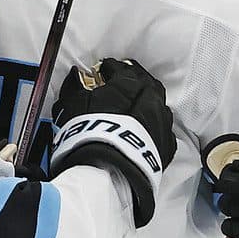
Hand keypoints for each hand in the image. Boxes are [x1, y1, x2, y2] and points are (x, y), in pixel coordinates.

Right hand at [49, 58, 176, 226]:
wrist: (108, 169)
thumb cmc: (87, 132)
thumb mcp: (71, 106)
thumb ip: (74, 87)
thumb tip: (75, 75)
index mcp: (129, 85)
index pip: (120, 69)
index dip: (110, 67)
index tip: (103, 69)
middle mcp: (152, 99)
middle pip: (147, 83)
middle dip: (135, 79)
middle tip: (125, 80)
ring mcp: (162, 122)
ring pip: (160, 105)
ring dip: (149, 102)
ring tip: (139, 104)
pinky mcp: (167, 145)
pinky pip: (163, 130)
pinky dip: (155, 126)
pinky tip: (148, 129)